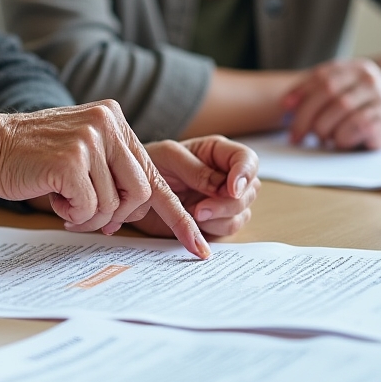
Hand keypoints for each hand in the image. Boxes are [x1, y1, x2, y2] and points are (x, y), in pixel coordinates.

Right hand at [0, 101, 209, 257]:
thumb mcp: (82, 151)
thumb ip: (114, 168)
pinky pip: (89, 209)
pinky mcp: (72, 159)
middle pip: (140, 193)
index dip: (179, 215)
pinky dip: (72, 214)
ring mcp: (91, 138)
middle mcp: (108, 122)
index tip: (199, 247)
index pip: (155, 172)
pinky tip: (53, 196)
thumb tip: (141, 210)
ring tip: (64, 201)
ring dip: (89, 216)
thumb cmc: (34, 158)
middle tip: (86, 216)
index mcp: (114, 118)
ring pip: (114, 205)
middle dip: (116, 216)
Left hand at [135, 136, 259, 237]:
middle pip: (249, 190)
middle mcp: (225, 175)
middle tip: (199, 210)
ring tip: (192, 214)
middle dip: (228, 203)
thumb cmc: (148, 163)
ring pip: (242, 212)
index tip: (231, 189)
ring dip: (219, 218)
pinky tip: (193, 224)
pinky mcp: (214, 221)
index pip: (246, 159)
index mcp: (217, 153)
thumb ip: (197, 170)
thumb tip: (225, 188)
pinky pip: (228, 229)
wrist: (130, 189)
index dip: (244, 174)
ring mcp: (221, 200)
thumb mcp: (168, 157)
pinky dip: (213, 229)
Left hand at [283, 57, 380, 149]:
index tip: (286, 109)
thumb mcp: (344, 86)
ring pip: (340, 110)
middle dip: (306, 116)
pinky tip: (341, 141)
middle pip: (327, 93)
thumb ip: (317, 90)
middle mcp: (367, 79)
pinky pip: (355, 128)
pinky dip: (341, 137)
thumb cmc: (364, 98)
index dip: (300, 92)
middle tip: (295, 135)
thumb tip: (286, 105)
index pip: (321, 76)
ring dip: (324, 129)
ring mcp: (379, 98)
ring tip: (321, 138)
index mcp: (353, 68)